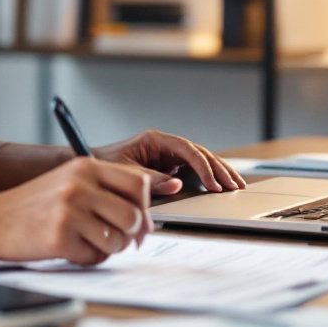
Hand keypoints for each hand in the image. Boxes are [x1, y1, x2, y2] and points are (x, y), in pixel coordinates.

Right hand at [0, 157, 150, 265]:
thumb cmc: (32, 205)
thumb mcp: (68, 182)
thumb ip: (104, 190)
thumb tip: (144, 220)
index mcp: (85, 167)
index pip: (138, 184)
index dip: (144, 207)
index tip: (139, 222)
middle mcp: (79, 185)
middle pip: (134, 216)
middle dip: (131, 234)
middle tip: (118, 240)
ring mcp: (70, 211)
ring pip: (119, 240)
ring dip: (109, 249)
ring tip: (88, 243)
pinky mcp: (60, 237)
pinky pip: (95, 257)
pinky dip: (88, 258)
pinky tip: (70, 249)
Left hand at [94, 130, 245, 194]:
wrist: (91, 168)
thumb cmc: (104, 166)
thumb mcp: (126, 172)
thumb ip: (150, 179)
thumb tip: (177, 185)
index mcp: (154, 140)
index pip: (187, 149)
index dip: (203, 166)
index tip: (213, 184)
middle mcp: (164, 145)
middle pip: (199, 153)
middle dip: (218, 169)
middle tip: (234, 185)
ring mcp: (168, 155)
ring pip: (200, 160)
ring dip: (219, 172)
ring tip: (236, 185)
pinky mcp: (169, 166)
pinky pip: (194, 170)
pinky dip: (209, 178)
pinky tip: (222, 186)